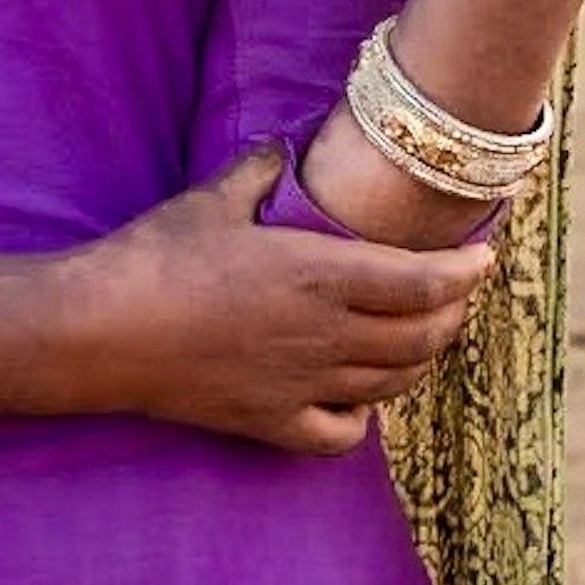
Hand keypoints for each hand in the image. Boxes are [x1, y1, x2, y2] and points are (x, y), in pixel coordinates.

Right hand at [66, 147, 500, 453]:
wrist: (100, 332)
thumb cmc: (155, 258)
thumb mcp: (213, 199)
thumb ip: (260, 171)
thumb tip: (283, 148)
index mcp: (320, 276)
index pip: (424, 283)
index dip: (465, 274)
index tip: (484, 260)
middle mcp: (325, 336)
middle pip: (422, 337)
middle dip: (452, 316)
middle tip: (457, 296)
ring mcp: (301, 386)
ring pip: (392, 385)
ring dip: (418, 362)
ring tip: (421, 340)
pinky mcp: (270, 423)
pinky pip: (341, 436)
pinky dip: (362, 420)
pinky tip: (357, 401)